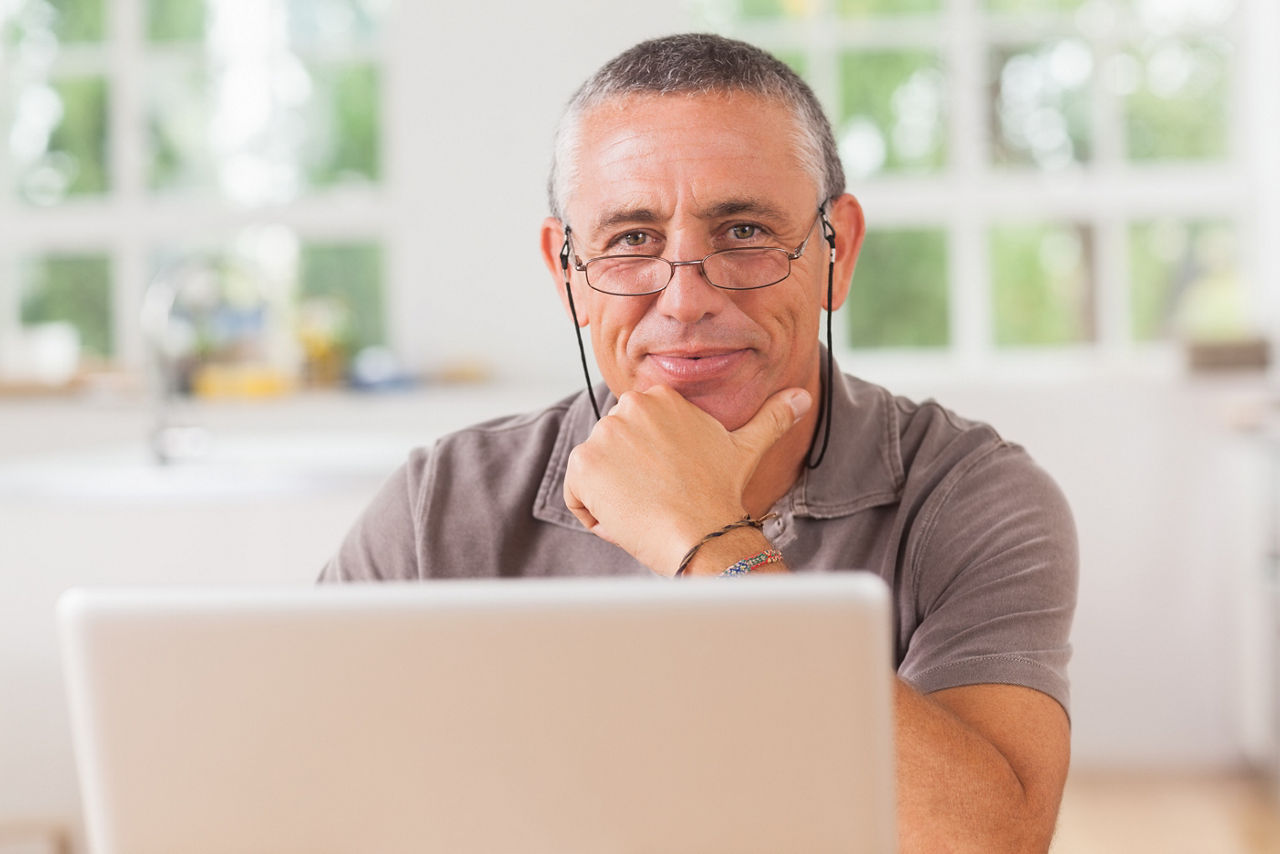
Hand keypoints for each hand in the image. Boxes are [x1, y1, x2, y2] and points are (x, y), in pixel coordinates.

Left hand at [563, 384, 810, 574]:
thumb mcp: (747, 447)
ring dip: (614, 498)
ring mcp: (602, 435)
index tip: (674, 480)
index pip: (633, 435)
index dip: (651, 465)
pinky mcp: (583, 466)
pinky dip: (596, 515)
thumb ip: (771, 417)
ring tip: (649, 509)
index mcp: (658, 397)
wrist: (705, 534)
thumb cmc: (722, 493)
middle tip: (664, 498)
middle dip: (630, 480)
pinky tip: (628, 519)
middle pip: (612, 454)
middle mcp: (626, 408)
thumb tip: (801, 396)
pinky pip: (577, 497)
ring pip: (594, 476)